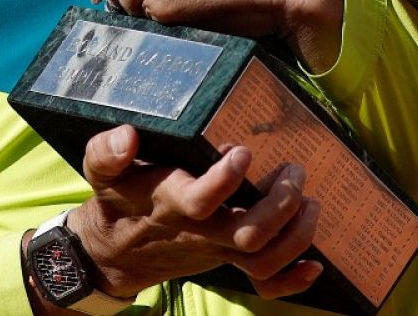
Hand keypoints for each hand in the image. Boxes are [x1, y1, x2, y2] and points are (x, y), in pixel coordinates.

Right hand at [65, 125, 322, 299]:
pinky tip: (315, 264)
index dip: (225, 179)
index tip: (243, 151)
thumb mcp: (103, 172)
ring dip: (296, 234)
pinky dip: (293, 279)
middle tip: (293, 171)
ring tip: (310, 201)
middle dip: (280, 203)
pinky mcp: (228, 260)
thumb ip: (107, 153)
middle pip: (247, 234)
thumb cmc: (119, 199)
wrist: (114, 251)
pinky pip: (263, 281)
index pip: (200, 201)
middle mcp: (199, 232)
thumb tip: (127, 136)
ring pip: (262, 259)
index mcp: (170, 205)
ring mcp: (217, 250)